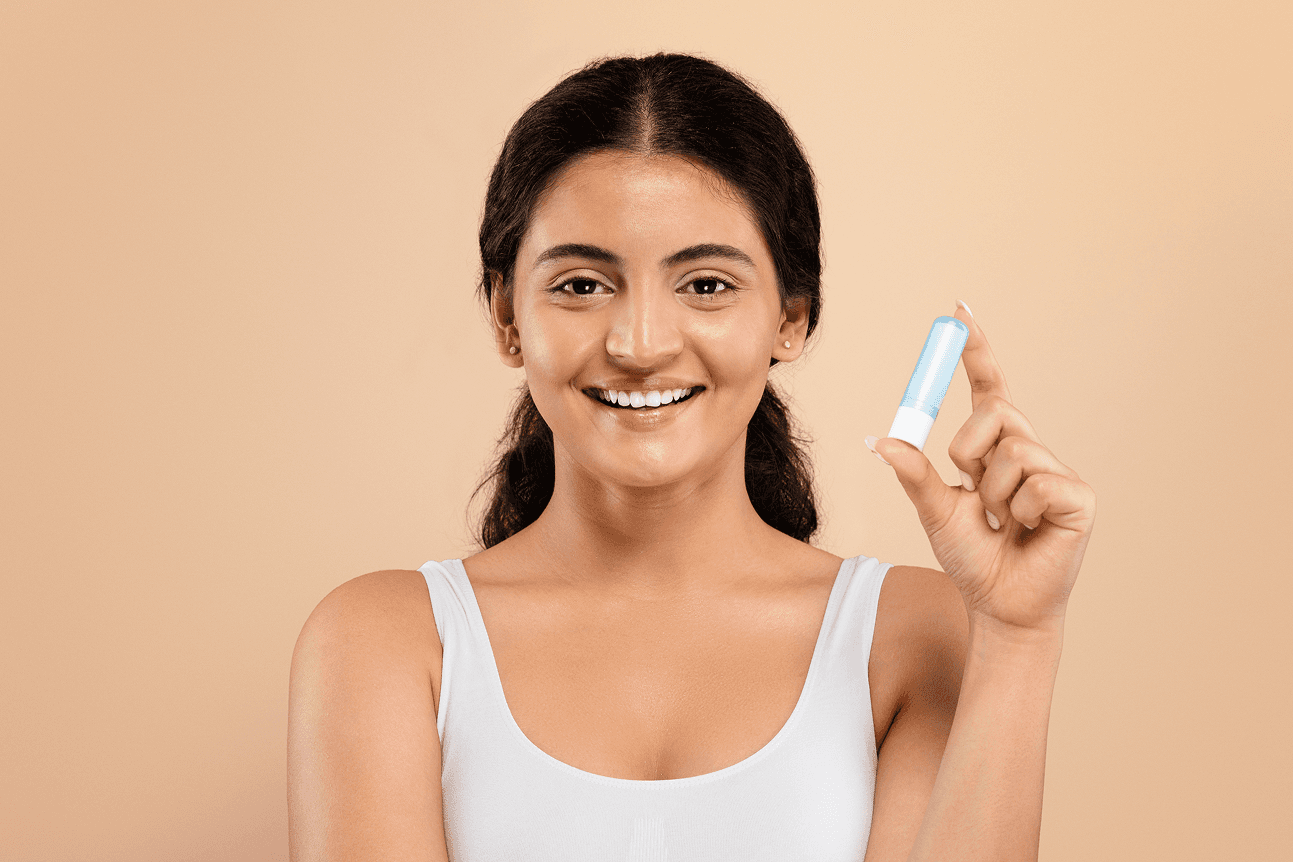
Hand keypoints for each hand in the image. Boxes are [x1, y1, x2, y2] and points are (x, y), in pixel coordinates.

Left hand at [866, 303, 1095, 634]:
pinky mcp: (1080, 497)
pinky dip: (1018, 510)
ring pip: (1011, 451)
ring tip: (1003, 522)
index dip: (976, 351)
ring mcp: (1058, 472)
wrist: (999, 606)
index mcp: (997, 449)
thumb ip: (913, 473)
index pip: (989, 390)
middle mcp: (1031, 451)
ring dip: (991, 494)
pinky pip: (1035, 483)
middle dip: (967, 452)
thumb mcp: (934, 510)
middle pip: (992, 413)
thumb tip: (879, 439)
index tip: (959, 312)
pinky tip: (1028, 531)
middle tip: (974, 494)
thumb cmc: (972, 558)